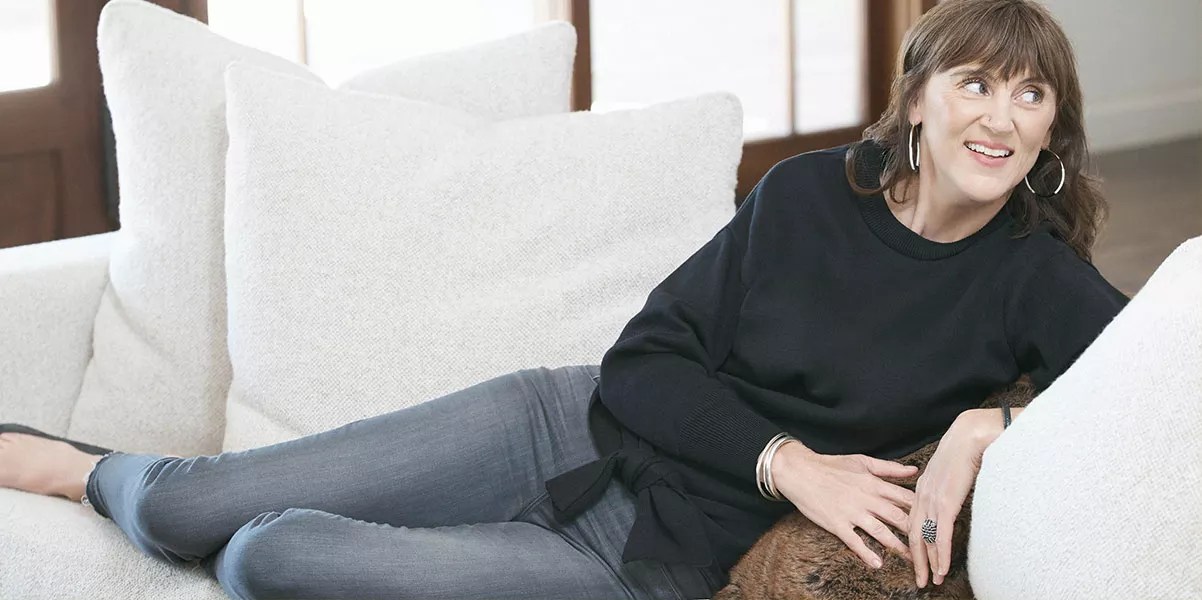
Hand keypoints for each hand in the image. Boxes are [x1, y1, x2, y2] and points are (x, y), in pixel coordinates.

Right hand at [772, 442, 918, 569]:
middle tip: (932, 546)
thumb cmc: (831, 466)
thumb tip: (914, 470)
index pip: (906, 498)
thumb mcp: (862, 461)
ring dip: (898, 547)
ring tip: (913, 560)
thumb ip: (889, 468)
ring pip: (881, 532)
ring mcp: (852, 512)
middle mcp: (866, 499)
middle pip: (898, 518)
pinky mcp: (837, 524)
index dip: (924, 511)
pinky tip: (877, 564)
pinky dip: (866, 553)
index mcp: (874, 483)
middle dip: (917, 533)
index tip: (937, 521)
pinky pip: (854, 541)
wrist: (800, 471)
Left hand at [907, 414, 985, 587]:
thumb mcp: (947, 473)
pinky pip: (941, 535)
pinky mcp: (945, 504)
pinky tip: (942, 569)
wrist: (968, 436)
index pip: (913, 522)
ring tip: (931, 580)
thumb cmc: (963, 450)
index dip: (914, 543)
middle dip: (917, 560)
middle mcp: (922, 497)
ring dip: (930, 563)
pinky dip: (942, 555)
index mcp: (920, 489)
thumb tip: (950, 500)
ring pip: (926, 539)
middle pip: (914, 536)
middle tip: (920, 579)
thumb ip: (945, 488)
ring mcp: (932, 501)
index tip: (918, 558)